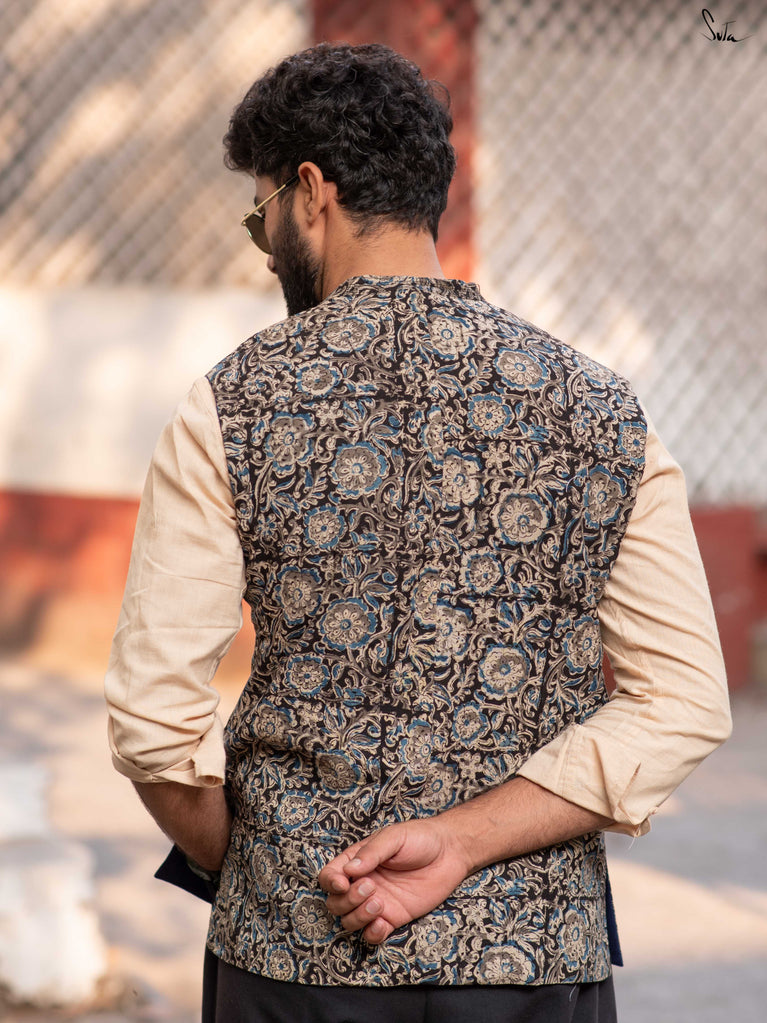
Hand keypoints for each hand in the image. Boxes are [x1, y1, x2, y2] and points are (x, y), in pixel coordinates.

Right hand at [318, 817, 470, 943]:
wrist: (450, 852)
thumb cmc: (420, 838)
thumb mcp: (394, 837)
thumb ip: (372, 852)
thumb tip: (349, 870)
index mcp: (357, 861)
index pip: (329, 876)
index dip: (330, 883)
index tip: (343, 883)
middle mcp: (362, 883)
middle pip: (335, 903)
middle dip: (347, 900)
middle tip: (371, 887)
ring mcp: (377, 902)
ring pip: (349, 921)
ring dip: (358, 916)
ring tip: (379, 903)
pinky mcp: (393, 917)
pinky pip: (372, 935)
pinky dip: (372, 934)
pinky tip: (383, 923)